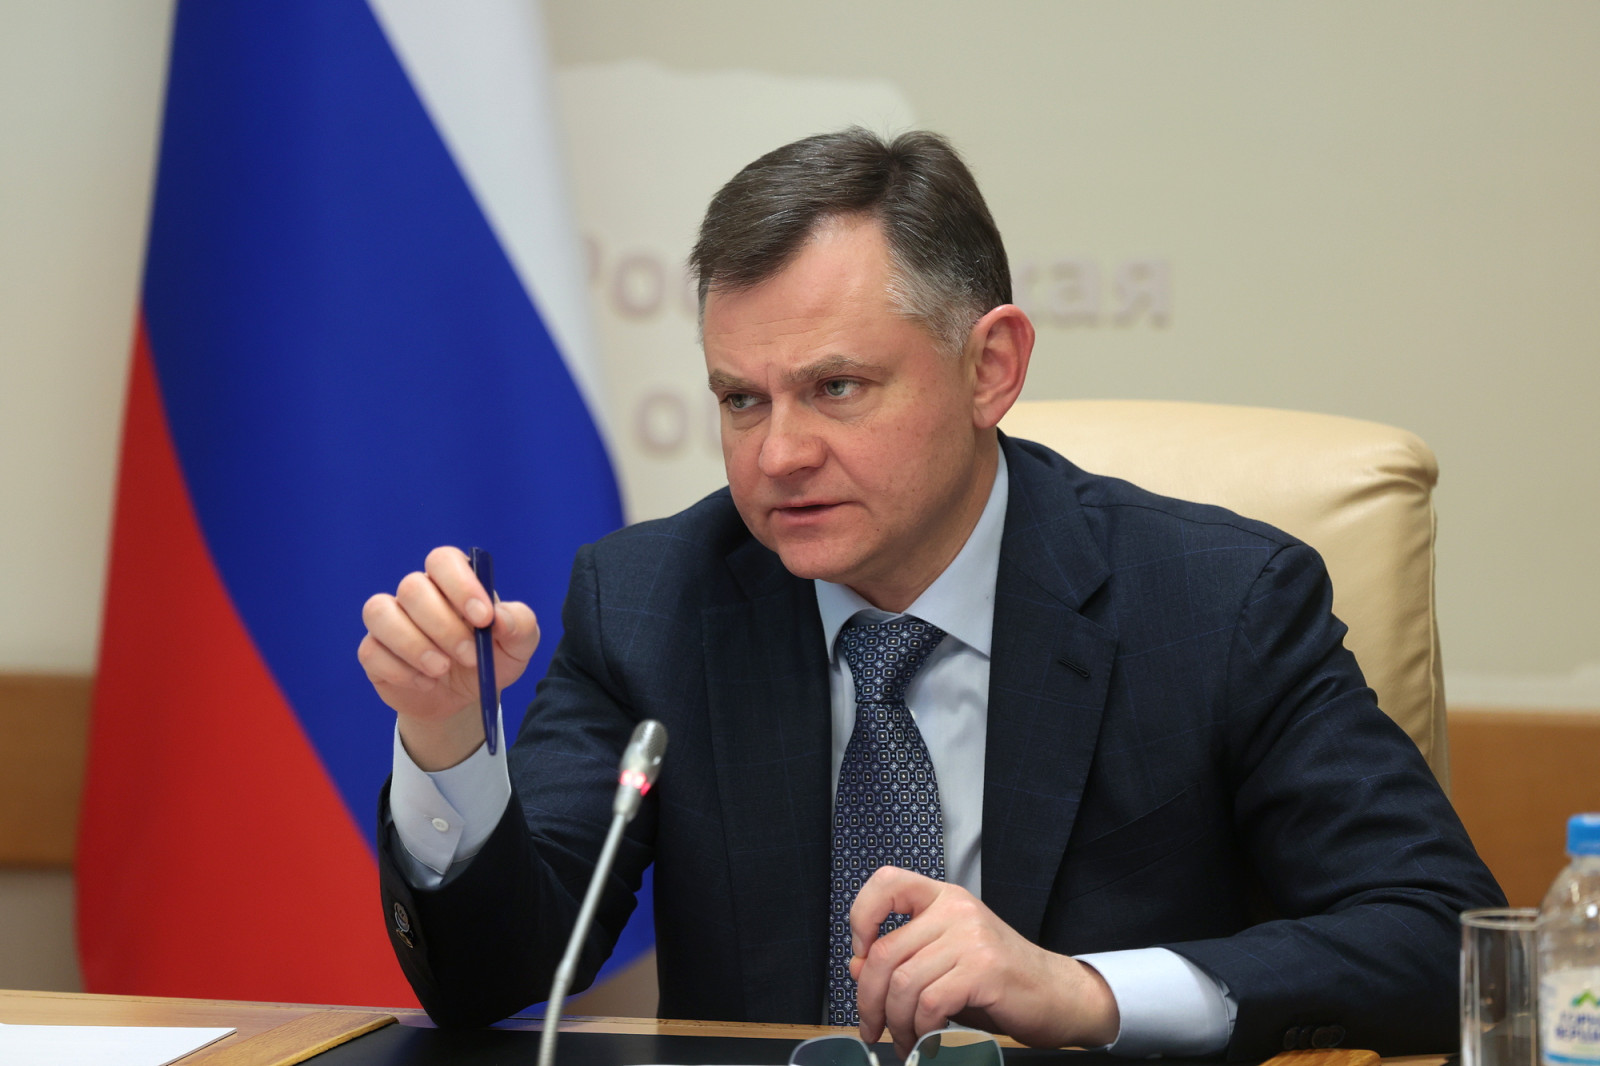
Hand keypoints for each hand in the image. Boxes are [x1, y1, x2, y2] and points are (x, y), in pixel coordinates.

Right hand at [358, 546, 539, 768]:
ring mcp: (391, 619)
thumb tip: (500, 619)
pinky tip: (426, 683)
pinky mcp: (373, 650)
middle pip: (412, 587)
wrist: (465, 698)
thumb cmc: (491, 659)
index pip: (444, 560)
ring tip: (442, 670)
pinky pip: (371, 650)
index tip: (484, 618)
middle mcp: (417, 593)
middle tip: (470, 657)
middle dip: (444, 626)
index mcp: (453, 581)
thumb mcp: (519, 644)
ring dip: (414, 645)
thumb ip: (519, 624)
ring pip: (381, 613)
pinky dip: (400, 670)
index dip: (461, 584)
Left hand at [848, 867, 1118, 1053]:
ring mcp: (971, 937)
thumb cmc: (1001, 981)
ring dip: (896, 1023)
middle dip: (868, 999)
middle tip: (872, 1027)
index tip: (860, 955)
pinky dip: (921, 1030)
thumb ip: (904, 960)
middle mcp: (956, 909)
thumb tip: (855, 967)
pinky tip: (927, 1041)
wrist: (1060, 996)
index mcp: (945, 898)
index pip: (887, 882)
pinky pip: (931, 1003)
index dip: (862, 916)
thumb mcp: (946, 962)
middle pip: (886, 952)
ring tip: (905, 1041)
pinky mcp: (984, 969)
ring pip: (904, 983)